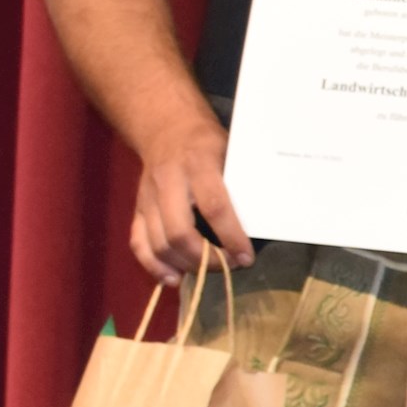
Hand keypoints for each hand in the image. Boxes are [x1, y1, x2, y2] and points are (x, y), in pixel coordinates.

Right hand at [129, 119, 250, 281]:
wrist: (165, 127)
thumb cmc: (207, 143)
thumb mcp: (230, 151)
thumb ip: (241, 183)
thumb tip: (269, 219)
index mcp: (198, 164)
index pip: (214, 206)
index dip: (231, 236)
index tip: (246, 257)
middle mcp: (169, 181)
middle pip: (180, 231)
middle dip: (205, 258)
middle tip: (227, 266)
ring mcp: (148, 196)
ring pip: (158, 241)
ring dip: (184, 265)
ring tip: (207, 273)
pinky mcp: (138, 208)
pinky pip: (138, 241)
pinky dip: (154, 265)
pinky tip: (172, 279)